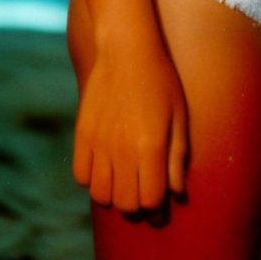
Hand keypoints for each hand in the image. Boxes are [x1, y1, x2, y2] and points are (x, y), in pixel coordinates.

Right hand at [73, 40, 188, 213]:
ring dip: (113, 196)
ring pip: (100, 196)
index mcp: (151, 147)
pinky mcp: (82, 134)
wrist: (126, 50)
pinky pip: (81, 176)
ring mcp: (99, 143)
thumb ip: (177, 157)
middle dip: (136, 205)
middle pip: (125, 204)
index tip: (160, 205)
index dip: (157, 209)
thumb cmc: (160, 82)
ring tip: (122, 183)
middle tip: (141, 193)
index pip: (150, 201)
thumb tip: (176, 193)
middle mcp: (123, 150)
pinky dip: (92, 180)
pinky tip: (104, 168)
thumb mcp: (179, 117)